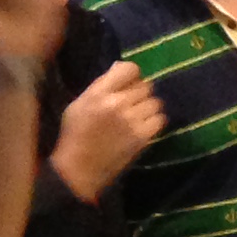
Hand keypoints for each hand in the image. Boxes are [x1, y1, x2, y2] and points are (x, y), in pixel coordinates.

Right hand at [52, 59, 166, 200]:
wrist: (78, 169)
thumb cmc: (75, 135)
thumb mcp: (79, 104)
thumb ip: (101, 85)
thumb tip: (120, 67)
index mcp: (98, 93)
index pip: (130, 69)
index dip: (133, 75)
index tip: (129, 84)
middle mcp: (117, 103)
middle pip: (146, 86)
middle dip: (140, 94)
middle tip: (131, 105)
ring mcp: (132, 120)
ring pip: (155, 102)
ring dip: (148, 108)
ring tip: (137, 117)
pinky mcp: (143, 136)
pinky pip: (160, 119)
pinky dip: (154, 122)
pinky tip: (143, 127)